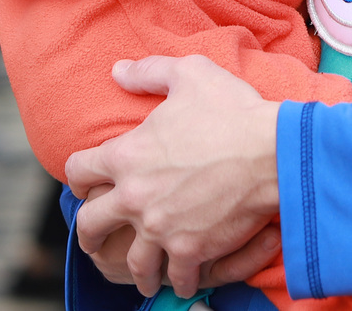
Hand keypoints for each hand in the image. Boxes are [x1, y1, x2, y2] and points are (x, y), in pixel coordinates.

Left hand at [65, 56, 281, 298]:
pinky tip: (183, 281)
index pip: (78, 170)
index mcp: (125, 155)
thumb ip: (148, 72)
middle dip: (89, 233)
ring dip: (136, 270)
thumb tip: (118, 71)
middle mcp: (134, 196)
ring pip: (131, 262)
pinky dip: (179, 281)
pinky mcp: (190, 250)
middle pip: (90, 224)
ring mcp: (160, 228)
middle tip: (96, 239)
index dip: (79, 176)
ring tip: (142, 275)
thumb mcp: (189, 74)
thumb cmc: (232, 110)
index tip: (87, 183)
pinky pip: (176, 277)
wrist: (273, 151)